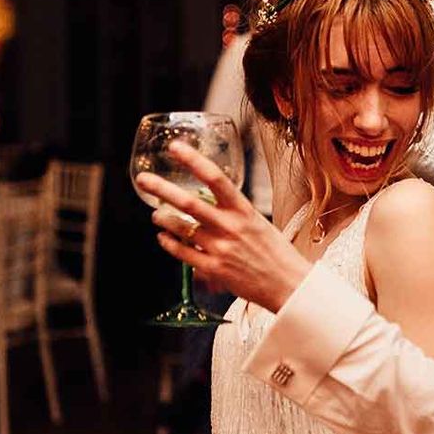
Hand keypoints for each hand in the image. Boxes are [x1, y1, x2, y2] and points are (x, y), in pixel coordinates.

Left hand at [137, 141, 310, 312]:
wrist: (289, 285)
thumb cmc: (277, 254)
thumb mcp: (259, 224)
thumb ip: (235, 214)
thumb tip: (214, 207)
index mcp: (244, 211)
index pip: (216, 178)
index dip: (193, 161)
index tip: (176, 148)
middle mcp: (230, 227)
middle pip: (190, 203)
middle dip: (162, 189)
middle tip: (143, 179)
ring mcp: (220, 249)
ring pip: (182, 228)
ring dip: (164, 219)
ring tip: (157, 215)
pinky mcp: (214, 269)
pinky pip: (183, 253)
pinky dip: (169, 244)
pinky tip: (164, 238)